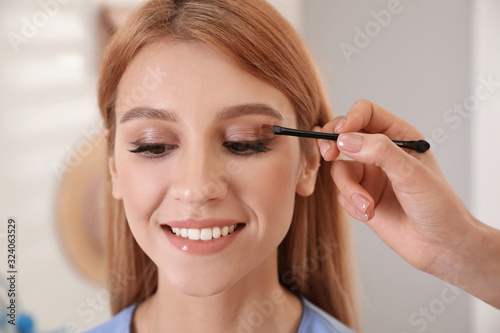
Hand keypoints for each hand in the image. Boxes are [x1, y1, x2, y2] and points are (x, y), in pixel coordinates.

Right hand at [318, 99, 499, 307]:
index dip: (350, 119)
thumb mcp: (412, 174)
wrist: (441, 247)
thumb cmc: (438, 206)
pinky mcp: (360, 198)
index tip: (341, 135)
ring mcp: (369, 176)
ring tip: (367, 206)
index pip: (366, 113)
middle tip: (328, 154)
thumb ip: (380, 152)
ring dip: (349, 189)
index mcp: (399, 136)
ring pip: (338, 170)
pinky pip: (340, 194)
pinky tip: (370, 215)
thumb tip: (344, 139)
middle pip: (343, 135)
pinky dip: (352, 204)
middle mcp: (380, 153)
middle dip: (332, 144)